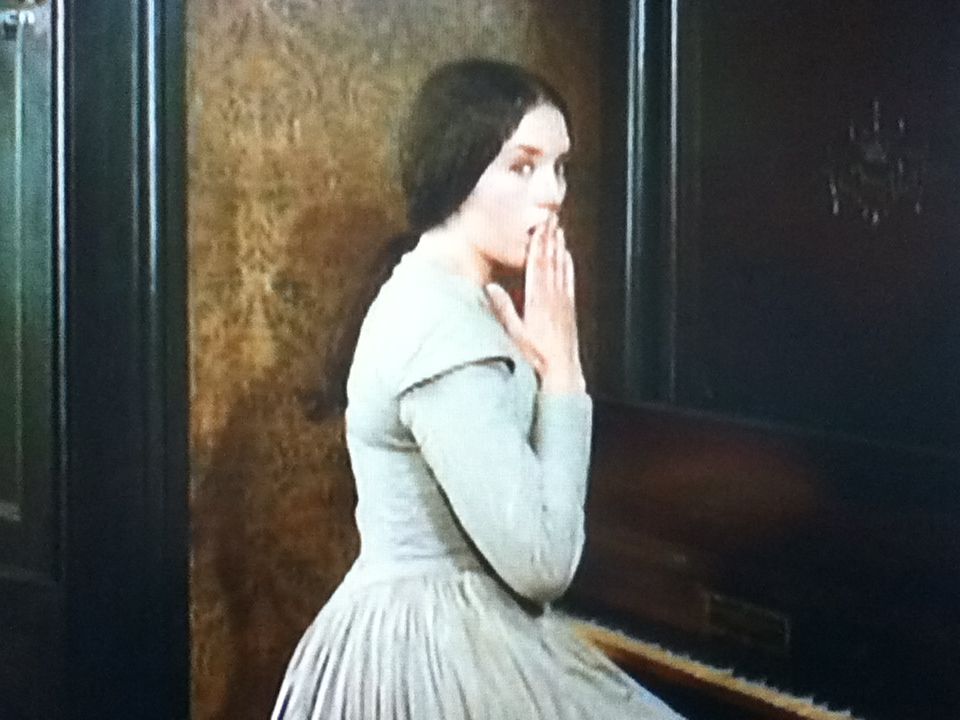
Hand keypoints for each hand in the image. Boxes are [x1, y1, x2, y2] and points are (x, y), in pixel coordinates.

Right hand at [485, 216, 585, 393]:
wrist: (562, 372)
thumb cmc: (536, 356)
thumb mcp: (514, 334)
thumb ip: (503, 310)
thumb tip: (491, 288)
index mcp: (538, 301)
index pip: (537, 266)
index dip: (538, 245)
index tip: (537, 227)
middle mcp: (553, 298)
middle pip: (551, 262)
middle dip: (550, 239)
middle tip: (549, 218)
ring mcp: (564, 302)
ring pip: (561, 268)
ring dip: (559, 248)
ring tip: (558, 230)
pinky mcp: (570, 309)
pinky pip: (569, 281)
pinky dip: (568, 265)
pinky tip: (567, 256)